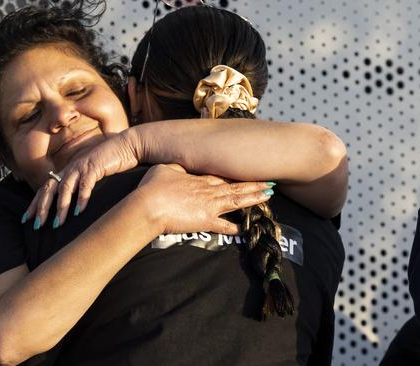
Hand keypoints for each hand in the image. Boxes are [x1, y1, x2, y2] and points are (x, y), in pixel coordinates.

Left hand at [24, 133, 139, 227]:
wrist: (127, 146)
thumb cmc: (110, 163)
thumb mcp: (91, 175)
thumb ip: (81, 186)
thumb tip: (73, 206)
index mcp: (67, 171)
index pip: (45, 188)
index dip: (35, 203)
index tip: (26, 218)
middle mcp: (70, 168)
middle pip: (49, 188)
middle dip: (42, 208)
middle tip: (37, 225)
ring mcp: (81, 166)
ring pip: (65, 188)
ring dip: (60, 207)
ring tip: (58, 223)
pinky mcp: (95, 166)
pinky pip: (85, 184)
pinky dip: (81, 198)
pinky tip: (78, 212)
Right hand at [135, 164, 273, 234]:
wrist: (149, 207)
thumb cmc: (153, 187)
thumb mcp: (165, 169)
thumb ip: (177, 168)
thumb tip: (180, 167)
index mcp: (199, 178)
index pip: (223, 175)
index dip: (238, 174)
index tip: (250, 170)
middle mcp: (209, 191)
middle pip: (236, 187)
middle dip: (254, 185)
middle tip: (270, 183)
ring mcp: (209, 206)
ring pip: (237, 201)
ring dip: (254, 199)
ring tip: (268, 196)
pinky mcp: (206, 222)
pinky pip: (225, 226)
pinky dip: (236, 227)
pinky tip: (247, 227)